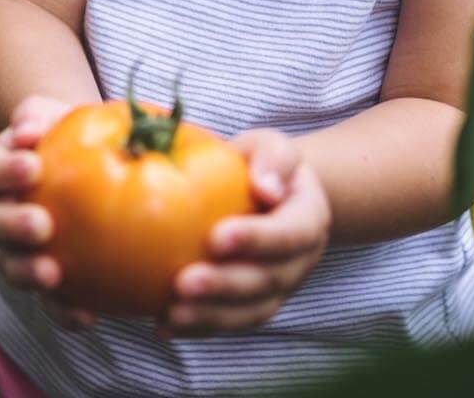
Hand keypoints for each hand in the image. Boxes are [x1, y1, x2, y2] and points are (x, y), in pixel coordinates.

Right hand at [0, 95, 96, 329]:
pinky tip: (88, 316)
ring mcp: (13, 250)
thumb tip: (29, 126)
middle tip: (42, 224)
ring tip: (53, 273)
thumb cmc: (67, 134)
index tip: (34, 167)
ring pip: (8, 266)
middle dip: (12, 226)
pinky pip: (46, 302)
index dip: (4, 171)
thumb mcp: (55, 115)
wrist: (82, 165)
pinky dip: (63, 312)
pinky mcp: (41, 280)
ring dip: (26, 272)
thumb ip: (38, 114)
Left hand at [157, 128, 330, 339]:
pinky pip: (229, 322)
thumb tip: (266, 187)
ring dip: (211, 316)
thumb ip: (274, 158)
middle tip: (183, 283)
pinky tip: (163, 325)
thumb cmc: (261, 164)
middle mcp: (300, 261)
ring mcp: (280, 288)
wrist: (267, 193)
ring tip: (171, 314)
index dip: (256, 240)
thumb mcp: (271, 146)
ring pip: (250, 311)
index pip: (290, 234)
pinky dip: (198, 327)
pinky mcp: (254, 304)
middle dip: (225, 285)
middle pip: (268, 280)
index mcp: (309, 219)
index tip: (216, 237)